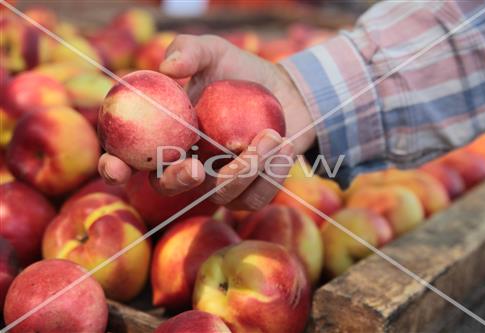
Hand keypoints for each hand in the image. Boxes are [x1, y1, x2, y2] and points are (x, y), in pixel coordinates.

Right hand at [99, 35, 314, 209]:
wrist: (285, 90)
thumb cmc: (240, 71)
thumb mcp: (214, 51)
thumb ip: (189, 50)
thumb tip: (168, 69)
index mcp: (164, 134)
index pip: (128, 157)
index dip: (114, 167)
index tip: (115, 166)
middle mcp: (185, 163)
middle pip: (165, 187)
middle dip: (176, 181)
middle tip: (194, 166)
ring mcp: (216, 181)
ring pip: (217, 195)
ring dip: (243, 170)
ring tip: (270, 136)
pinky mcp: (247, 193)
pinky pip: (252, 199)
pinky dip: (270, 175)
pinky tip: (283, 145)